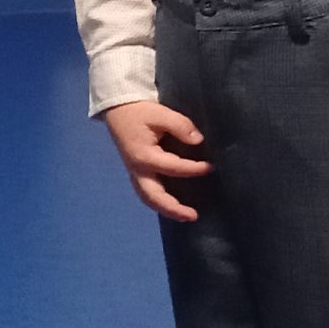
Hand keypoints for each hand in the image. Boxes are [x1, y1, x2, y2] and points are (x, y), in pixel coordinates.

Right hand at [101, 99, 210, 221]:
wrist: (118, 111)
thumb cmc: (139, 112)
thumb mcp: (160, 113)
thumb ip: (180, 126)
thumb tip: (198, 140)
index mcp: (144, 156)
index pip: (173, 167)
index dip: (193, 168)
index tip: (210, 167)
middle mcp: (138, 170)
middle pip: (154, 196)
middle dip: (173, 208)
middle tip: (193, 216)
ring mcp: (135, 173)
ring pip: (148, 198)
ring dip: (166, 210)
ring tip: (185, 216)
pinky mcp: (136, 173)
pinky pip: (147, 193)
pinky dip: (159, 203)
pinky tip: (173, 206)